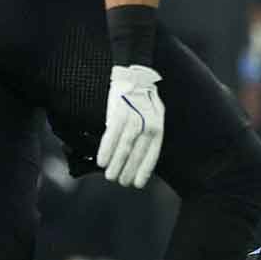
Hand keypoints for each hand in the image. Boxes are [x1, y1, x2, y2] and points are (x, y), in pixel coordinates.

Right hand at [95, 64, 164, 188]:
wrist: (135, 76)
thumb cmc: (144, 99)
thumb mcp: (156, 115)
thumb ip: (150, 133)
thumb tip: (141, 155)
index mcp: (158, 127)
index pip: (152, 154)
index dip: (144, 170)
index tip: (137, 183)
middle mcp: (147, 125)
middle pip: (137, 154)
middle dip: (128, 171)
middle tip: (120, 181)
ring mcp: (133, 119)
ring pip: (124, 148)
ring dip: (116, 165)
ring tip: (110, 176)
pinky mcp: (118, 114)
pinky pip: (111, 137)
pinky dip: (106, 151)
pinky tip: (101, 162)